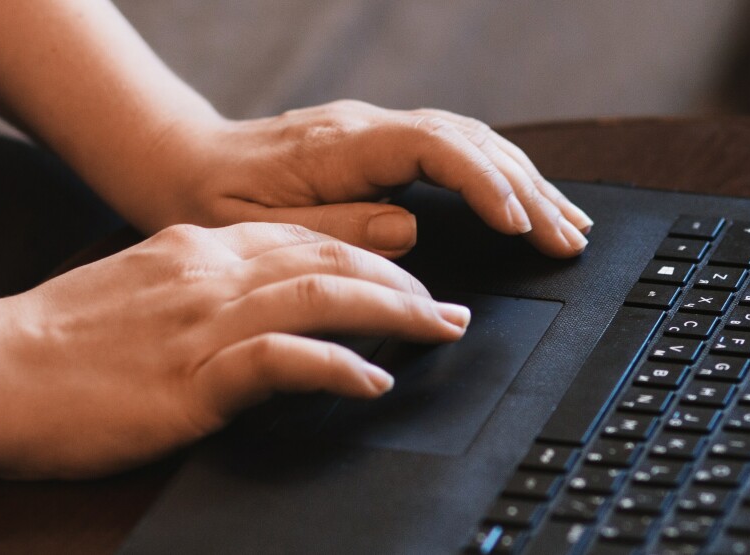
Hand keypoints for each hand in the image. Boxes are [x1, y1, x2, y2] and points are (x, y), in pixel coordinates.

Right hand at [0, 222, 468, 478]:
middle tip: (448, 311)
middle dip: (401, 282)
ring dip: (395, 313)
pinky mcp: (192, 378)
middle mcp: (207, 273)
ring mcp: (202, 323)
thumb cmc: (49, 346)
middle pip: (330, 258)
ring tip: (437, 332)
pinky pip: (284, 360)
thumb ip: (193, 292)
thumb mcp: (132, 295)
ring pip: (324, 295)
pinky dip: (338, 367)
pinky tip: (372, 383)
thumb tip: (249, 313)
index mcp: (192, 250)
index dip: (368, 255)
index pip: (303, 237)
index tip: (407, 279)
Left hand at [91, 100, 593, 258]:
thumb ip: (335, 230)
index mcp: (340, 144)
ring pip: (471, 142)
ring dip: (525, 183)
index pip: (434, 148)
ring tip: (569, 225)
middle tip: (570, 241)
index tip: (517, 226)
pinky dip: (499, 176)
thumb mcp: (258, 231)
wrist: (179, 164)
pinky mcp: (381, 146)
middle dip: (528, 191)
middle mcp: (366, 127)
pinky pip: (455, 150)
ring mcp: (377, 132)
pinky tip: (526, 202)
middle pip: (469, 142)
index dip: (483, 185)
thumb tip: (408, 229)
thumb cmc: (209, 202)